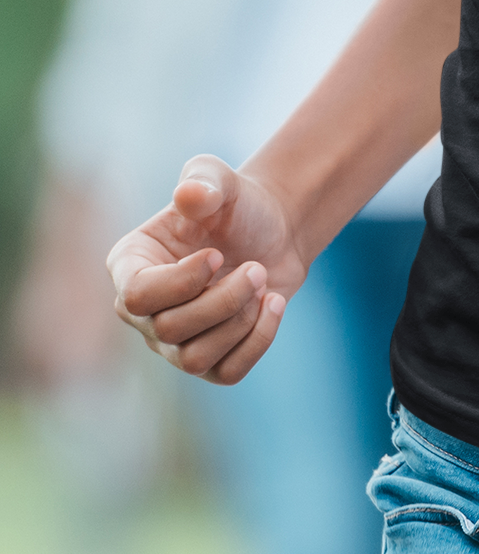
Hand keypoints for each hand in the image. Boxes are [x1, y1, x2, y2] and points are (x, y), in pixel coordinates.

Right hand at [107, 157, 304, 385]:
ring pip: (194, 359)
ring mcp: (172, 341)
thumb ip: (204, 180)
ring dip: (240, 321)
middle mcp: (142, 310)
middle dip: (223, 300)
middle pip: (169, 331)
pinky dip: (257, 341)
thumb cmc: (236, 204)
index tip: (215, 254)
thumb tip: (189, 196)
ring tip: (263, 282)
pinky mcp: (210, 360)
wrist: (273, 230)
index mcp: (129, 264)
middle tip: (256, 268)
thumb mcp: (221, 180)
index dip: (181, 282)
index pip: (137, 296)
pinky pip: (226, 373)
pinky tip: (273, 305)